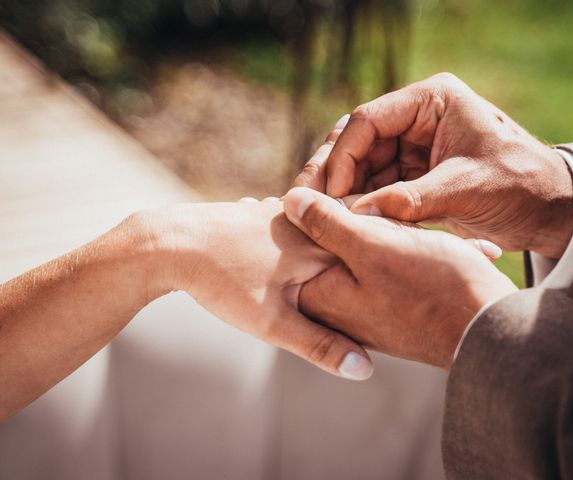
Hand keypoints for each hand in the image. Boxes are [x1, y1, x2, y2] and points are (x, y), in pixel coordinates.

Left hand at [142, 200, 372, 379]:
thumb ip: (320, 345)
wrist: (169, 245)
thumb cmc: (222, 282)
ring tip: (328, 278)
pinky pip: (291, 226)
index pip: (368, 259)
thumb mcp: (272, 323)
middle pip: (344, 244)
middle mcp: (305, 221)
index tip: (390, 297)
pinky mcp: (259, 211)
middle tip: (365, 289)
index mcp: (318, 244)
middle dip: (354, 266)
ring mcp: (279, 211)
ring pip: (316, 234)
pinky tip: (286, 259)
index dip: (380, 280)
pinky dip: (297, 243)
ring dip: (324, 252)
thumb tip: (365, 370)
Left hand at [283, 187, 516, 369]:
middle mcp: (340, 309)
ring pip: (367, 252)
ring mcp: (369, 310)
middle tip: (381, 208)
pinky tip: (435, 246)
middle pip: (332, 247)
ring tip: (416, 231)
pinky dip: (411, 250)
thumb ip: (327, 225)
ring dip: (390, 233)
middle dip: (358, 219)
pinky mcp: (395, 306)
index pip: (295, 246)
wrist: (489, 329)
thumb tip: (290, 200)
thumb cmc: (431, 287)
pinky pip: (393, 266)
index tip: (331, 187)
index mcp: (323, 296)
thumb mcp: (373, 247)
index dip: (311, 210)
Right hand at [294, 73, 572, 258]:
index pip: (369, 120)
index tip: (331, 193)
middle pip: (358, 143)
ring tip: (321, 219)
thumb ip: (411, 200)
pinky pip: (378, 188)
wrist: (552, 209)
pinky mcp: (415, 176)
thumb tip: (357, 216)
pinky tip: (347, 225)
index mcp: (431, 102)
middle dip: (334, 174)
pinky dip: (363, 206)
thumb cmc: (521, 184)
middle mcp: (417, 120)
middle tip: (307, 202)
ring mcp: (414, 148)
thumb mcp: (467, 187)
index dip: (343, 156)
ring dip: (344, 193)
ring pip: (363, 168)